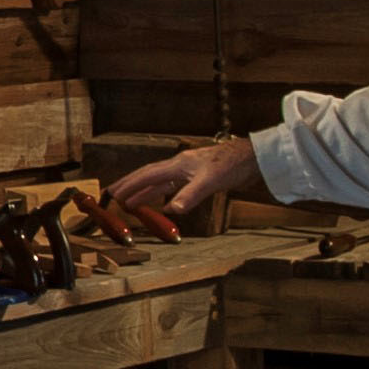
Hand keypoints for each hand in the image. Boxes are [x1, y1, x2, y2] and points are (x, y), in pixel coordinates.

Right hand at [107, 136, 258, 224]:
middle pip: (150, 176)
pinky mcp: (199, 177)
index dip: (131, 185)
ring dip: (146, 192)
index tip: (115, 193)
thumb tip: (171, 210)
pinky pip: (175, 186)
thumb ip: (190, 196)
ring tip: (133, 201)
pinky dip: (165, 195)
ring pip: (161, 182)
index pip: (148, 175)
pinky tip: (164, 203)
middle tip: (115, 194)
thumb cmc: (232, 164)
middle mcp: (181, 166)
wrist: (253, 158)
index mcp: (179, 164)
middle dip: (132, 185)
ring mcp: (189, 171)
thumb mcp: (210, 181)